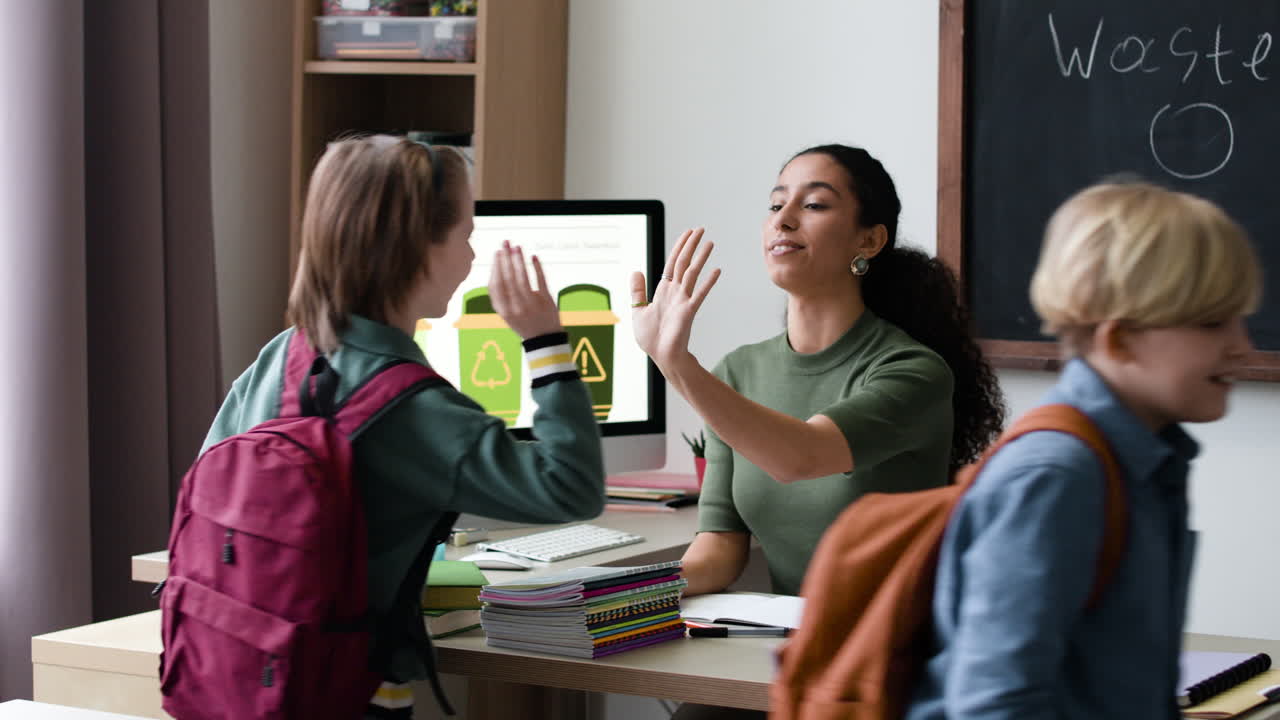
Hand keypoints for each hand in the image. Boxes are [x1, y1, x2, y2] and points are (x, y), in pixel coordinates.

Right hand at [488, 240, 562, 339]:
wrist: (544, 339)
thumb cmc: (523, 322)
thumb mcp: (507, 313)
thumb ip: (501, 296)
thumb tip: (497, 268)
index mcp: (503, 310)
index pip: (495, 285)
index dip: (495, 267)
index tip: (497, 253)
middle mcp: (516, 308)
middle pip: (508, 278)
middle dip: (505, 258)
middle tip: (505, 243)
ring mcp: (531, 304)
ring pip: (523, 277)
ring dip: (519, 259)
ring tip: (517, 246)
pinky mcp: (546, 301)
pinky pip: (540, 280)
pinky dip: (537, 267)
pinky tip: (533, 256)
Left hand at [629, 228, 720, 374]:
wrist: (661, 356)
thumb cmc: (651, 338)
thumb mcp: (637, 310)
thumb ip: (637, 291)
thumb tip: (636, 271)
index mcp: (664, 290)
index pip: (673, 263)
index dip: (679, 247)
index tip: (688, 233)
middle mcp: (675, 292)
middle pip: (684, 263)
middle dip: (691, 245)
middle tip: (701, 229)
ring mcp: (683, 301)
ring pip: (692, 274)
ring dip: (700, 258)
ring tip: (710, 243)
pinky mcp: (688, 312)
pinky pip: (699, 294)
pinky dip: (708, 283)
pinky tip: (716, 270)